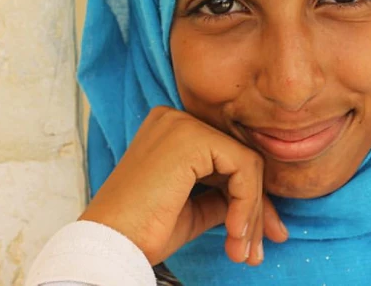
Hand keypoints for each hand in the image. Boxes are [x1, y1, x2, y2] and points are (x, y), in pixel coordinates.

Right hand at [79, 106, 287, 265]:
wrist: (111, 246)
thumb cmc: (142, 231)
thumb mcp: (193, 208)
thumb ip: (222, 195)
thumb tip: (259, 202)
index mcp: (173, 131)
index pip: (226, 159)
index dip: (247, 199)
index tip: (255, 236)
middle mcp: (177, 119)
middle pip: (239, 160)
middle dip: (255, 208)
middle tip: (257, 250)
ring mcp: (184, 124)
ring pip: (247, 164)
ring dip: (252, 213)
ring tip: (244, 250)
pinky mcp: (192, 138)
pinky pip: (243, 167)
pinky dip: (246, 203)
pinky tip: (234, 232)